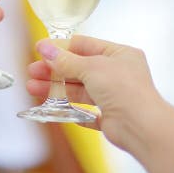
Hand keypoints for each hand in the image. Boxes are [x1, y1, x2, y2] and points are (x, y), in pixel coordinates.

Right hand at [27, 35, 166, 152]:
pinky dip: (69, 109)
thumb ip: (66, 61)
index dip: (61, 47)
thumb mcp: (91, 68)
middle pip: (79, 68)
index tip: (39, 49)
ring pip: (79, 89)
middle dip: (54, 70)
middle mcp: (118, 73)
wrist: (141, 126)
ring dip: (56, 88)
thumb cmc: (124, 90)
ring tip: (32, 88)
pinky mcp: (109, 117)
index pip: (85, 45)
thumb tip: (44, 49)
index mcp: (120, 54)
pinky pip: (85, 111)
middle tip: (32, 71)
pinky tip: (51, 107)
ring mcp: (114, 96)